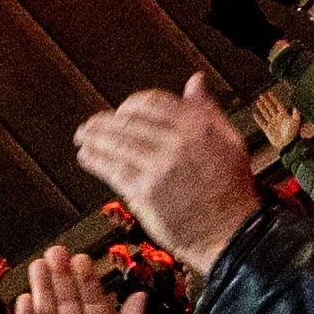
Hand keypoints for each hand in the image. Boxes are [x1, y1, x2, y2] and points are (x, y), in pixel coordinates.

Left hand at [68, 85, 259, 271]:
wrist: (230, 233)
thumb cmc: (231, 189)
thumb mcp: (230, 141)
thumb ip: (208, 110)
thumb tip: (195, 81)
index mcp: (198, 125)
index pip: (152, 102)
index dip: (131, 105)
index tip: (121, 111)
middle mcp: (178, 142)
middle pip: (129, 122)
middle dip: (105, 122)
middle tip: (90, 124)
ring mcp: (159, 167)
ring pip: (117, 143)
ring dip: (94, 137)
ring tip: (83, 136)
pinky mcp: (145, 192)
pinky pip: (112, 170)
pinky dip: (95, 160)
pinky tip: (86, 156)